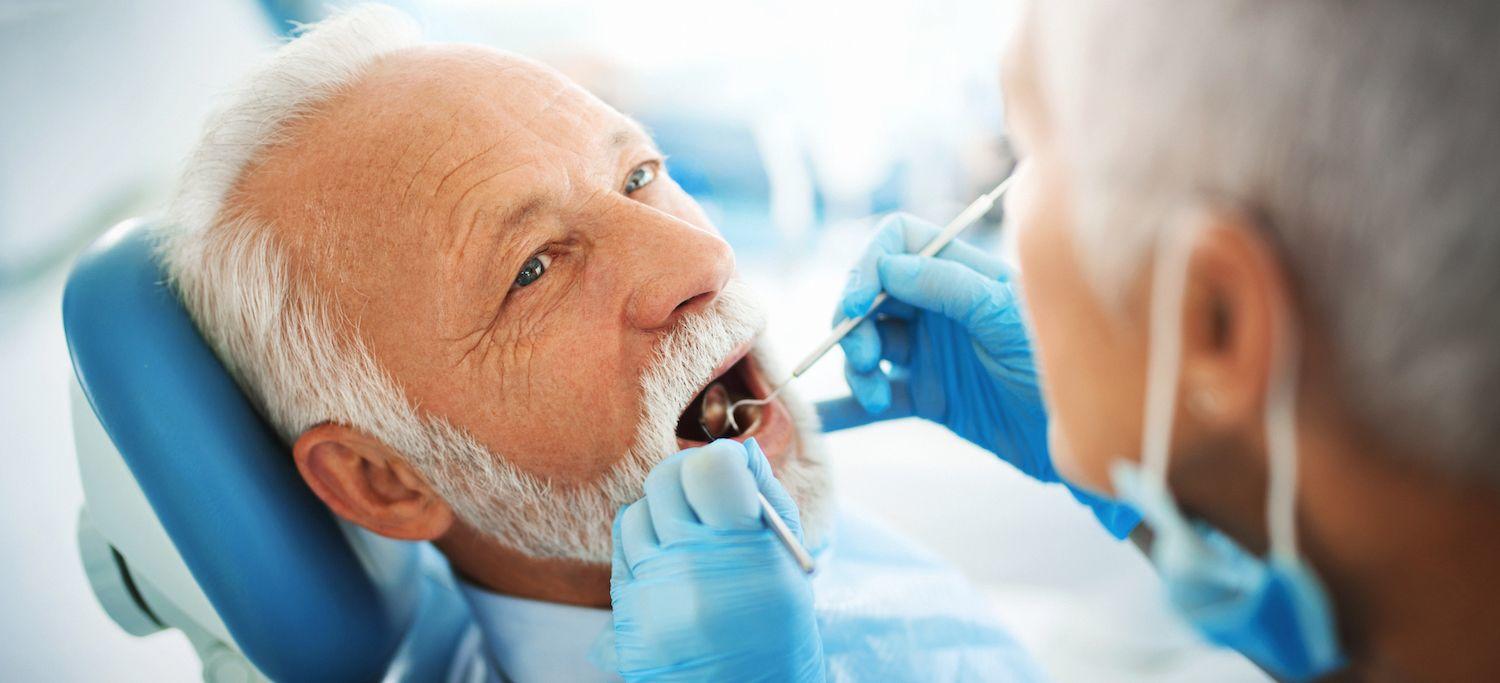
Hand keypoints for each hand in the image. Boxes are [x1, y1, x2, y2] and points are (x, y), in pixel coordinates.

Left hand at [610, 438, 823, 681]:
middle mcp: (690, 570)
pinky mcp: (626, 616)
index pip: (709, 467)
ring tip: (690, 539)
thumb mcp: (790, 563)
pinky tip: (670, 565)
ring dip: (661, 513)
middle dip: (686, 477)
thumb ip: (767, 497)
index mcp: (742, 553)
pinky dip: (643, 545)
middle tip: (706, 496)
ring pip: (636, 511)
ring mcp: (652, 594)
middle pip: (665, 479)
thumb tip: (742, 449)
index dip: (719, 461)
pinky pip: (621, 551)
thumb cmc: (779, 626)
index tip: (730, 475)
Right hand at [833, 213, 1138, 537]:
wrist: (1089, 439)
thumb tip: (888, 266)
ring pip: (868, 345)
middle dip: (855, 323)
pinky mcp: (931, 398)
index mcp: (962, 273)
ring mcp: (933, 353)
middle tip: (865, 360)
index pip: (897, 242)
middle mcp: (941, 307)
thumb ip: (949, 287)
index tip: (856, 303)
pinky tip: (823, 421)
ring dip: (855, 367)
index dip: (867, 265)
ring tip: (874, 395)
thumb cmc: (1060, 364)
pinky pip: (877, 397)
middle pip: (872, 296)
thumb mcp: (1006, 318)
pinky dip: (847, 408)